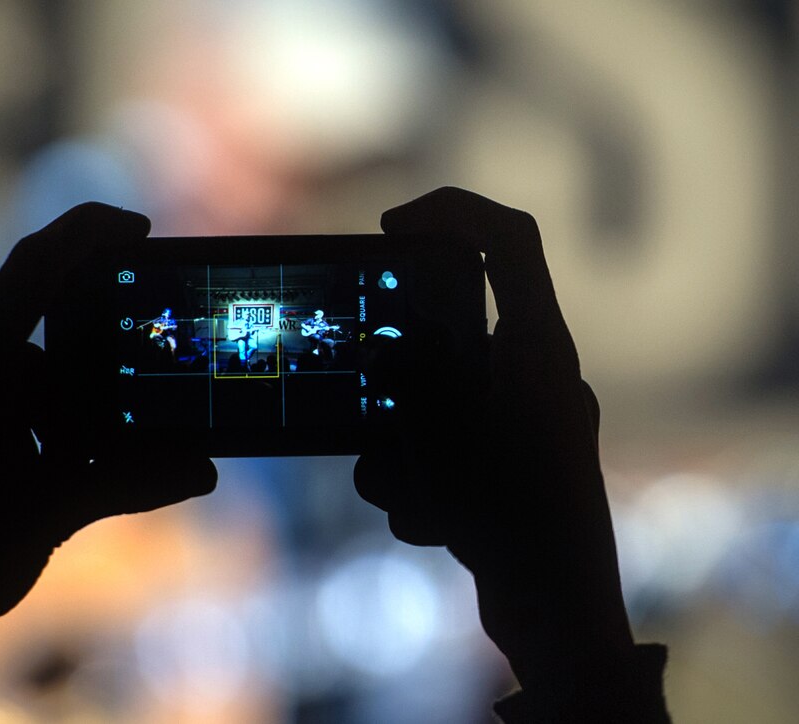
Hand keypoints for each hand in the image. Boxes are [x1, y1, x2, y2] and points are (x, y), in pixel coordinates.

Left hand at [0, 202, 216, 656]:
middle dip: (70, 394)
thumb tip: (204, 470)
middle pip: (24, 353)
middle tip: (91, 447)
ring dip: (30, 421)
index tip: (135, 227)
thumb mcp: (53, 513)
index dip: (88, 234)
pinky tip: (0, 486)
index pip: (34, 269)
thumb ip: (131, 478)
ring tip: (41, 482)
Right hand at [355, 188, 632, 689]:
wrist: (559, 615)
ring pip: (435, 405)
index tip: (390, 227)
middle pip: (449, 335)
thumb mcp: (445, 431)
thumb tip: (387, 346)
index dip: (452, 210)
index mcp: (539, 345)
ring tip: (416, 497)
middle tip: (378, 412)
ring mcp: (524, 425)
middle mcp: (538, 375)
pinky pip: (447, 454)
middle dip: (399, 383)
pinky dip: (424, 485)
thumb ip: (414, 370)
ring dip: (405, 453)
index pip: (510, 238)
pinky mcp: (508, 470)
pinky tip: (434, 525)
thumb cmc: (513, 517)